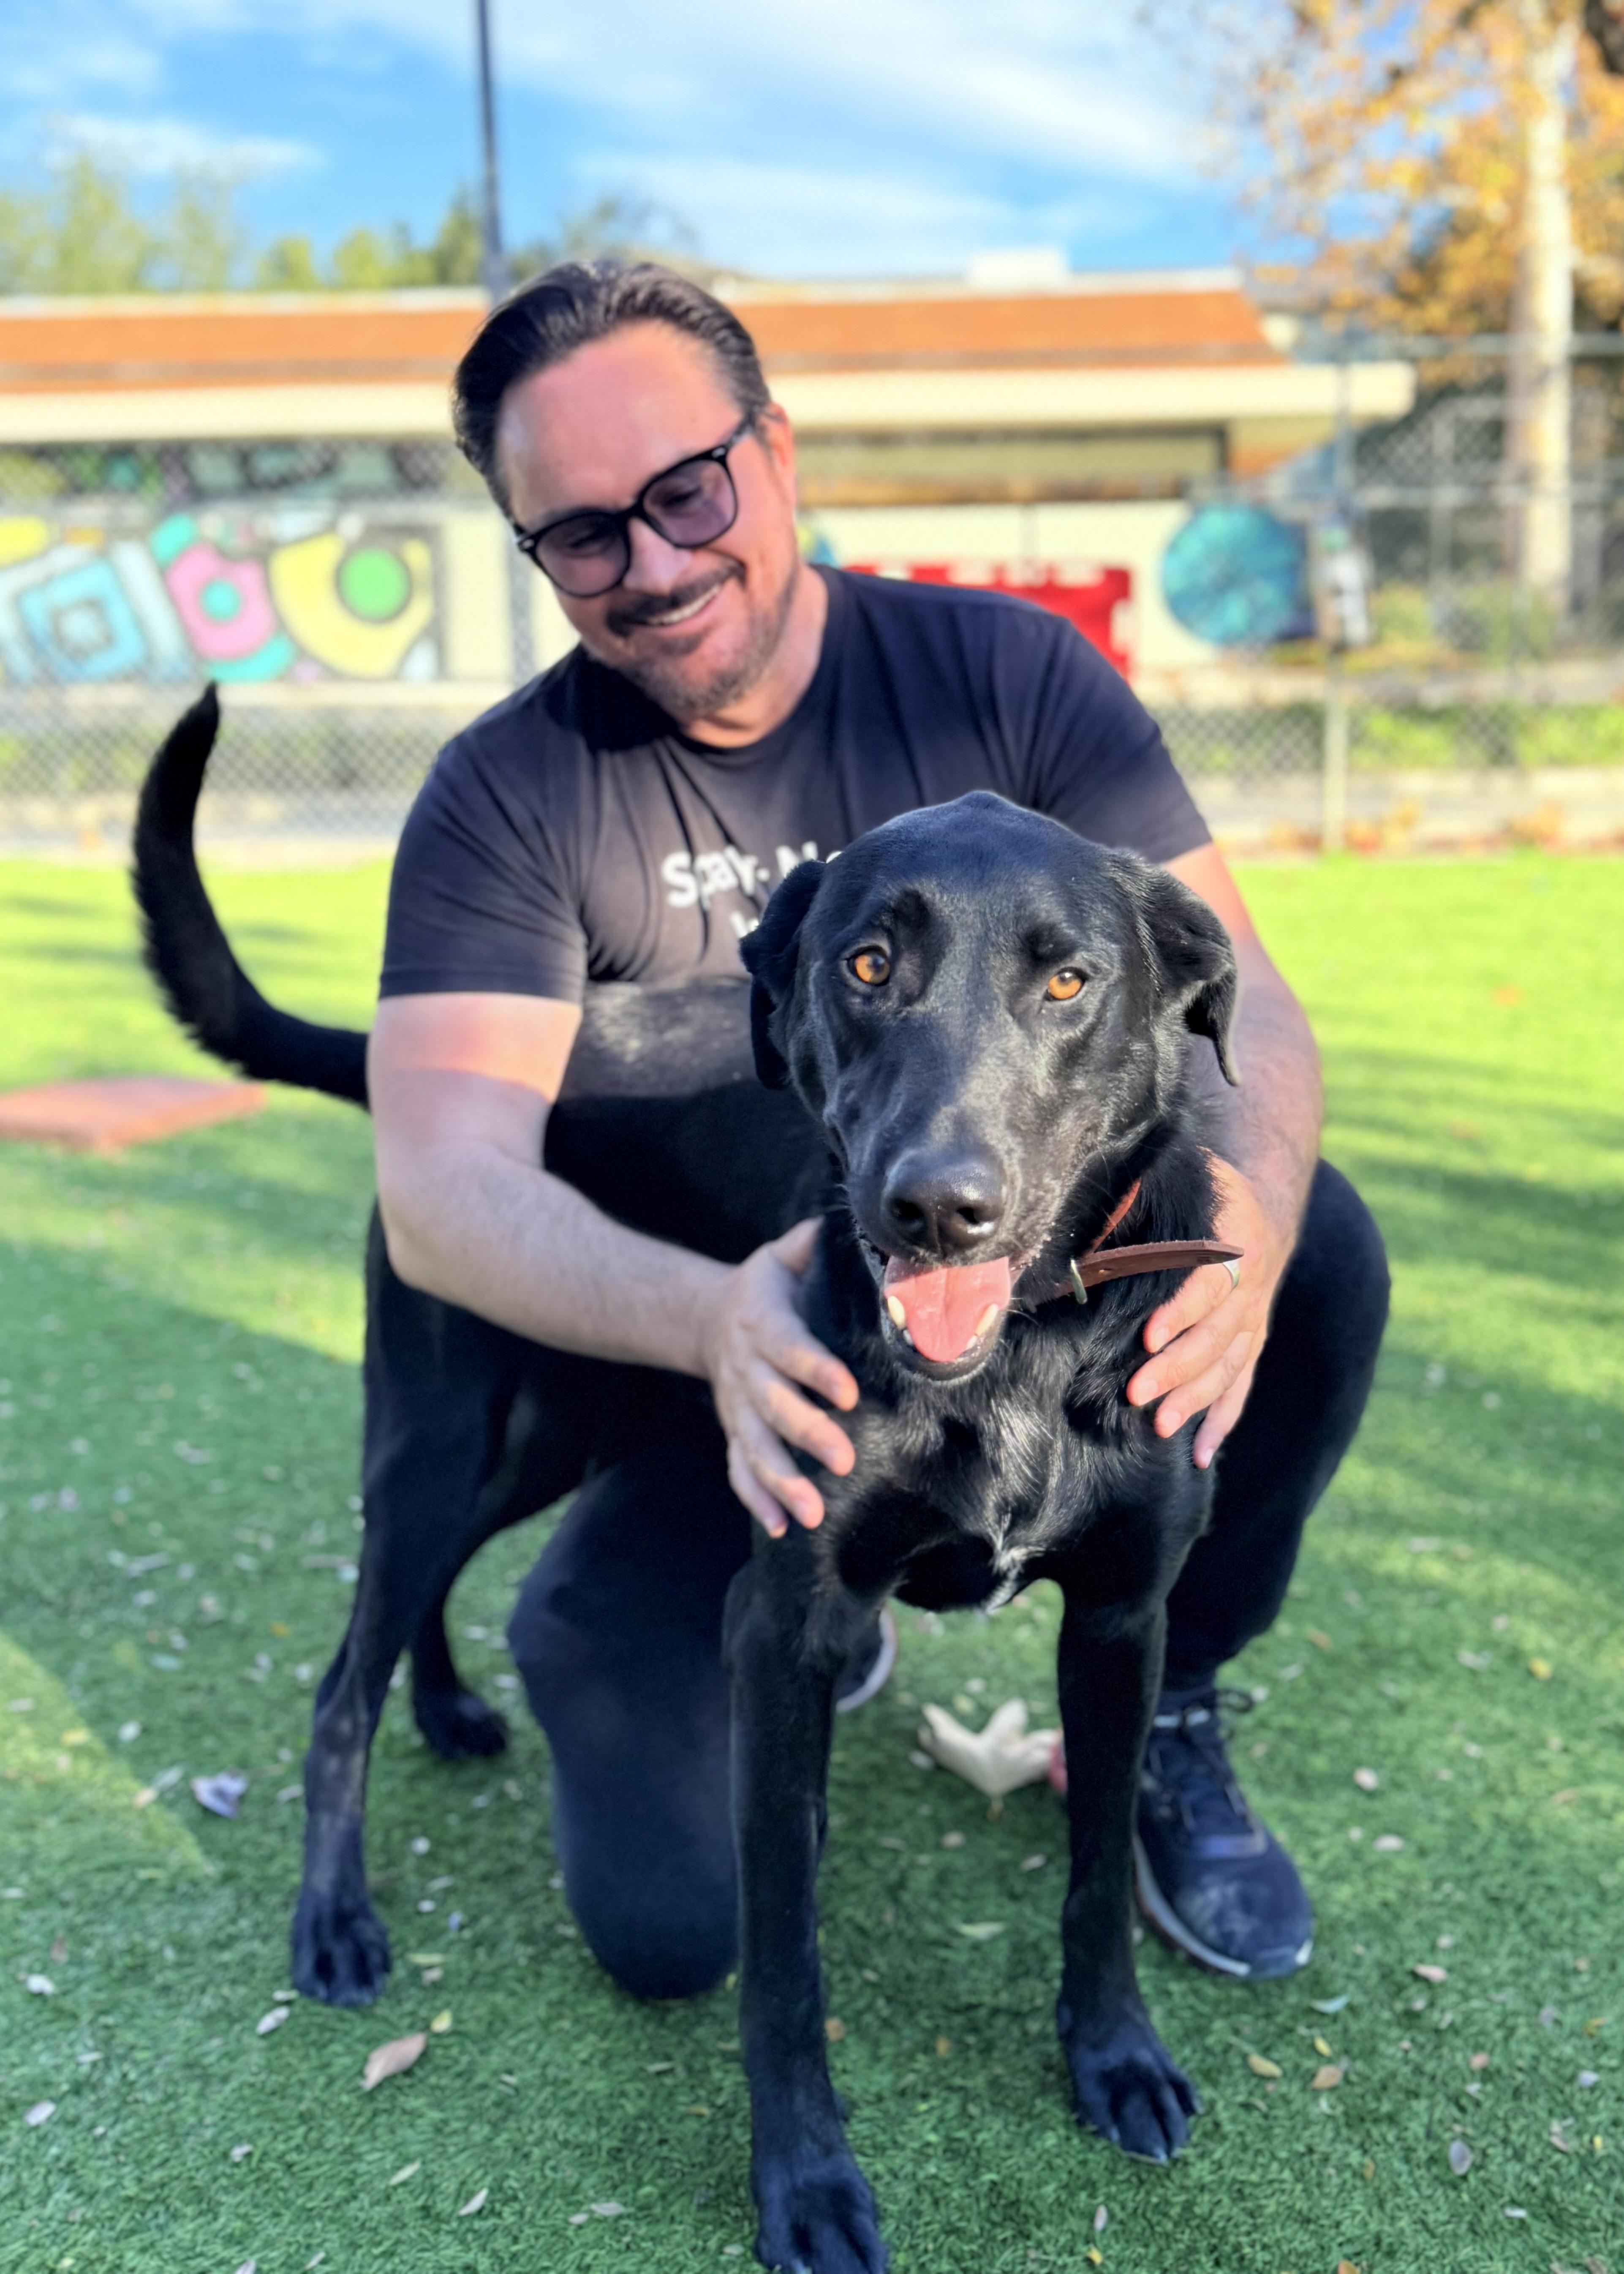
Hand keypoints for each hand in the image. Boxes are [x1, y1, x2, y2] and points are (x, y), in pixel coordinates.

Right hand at [700, 1219, 857, 1536]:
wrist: (706, 1319)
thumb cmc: (764, 1288)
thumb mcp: (781, 1256)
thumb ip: (812, 1244)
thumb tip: (860, 1228)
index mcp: (762, 1323)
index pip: (789, 1347)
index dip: (815, 1369)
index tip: (848, 1391)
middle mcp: (746, 1369)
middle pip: (772, 1406)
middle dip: (806, 1433)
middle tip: (844, 1458)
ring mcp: (737, 1406)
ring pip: (754, 1447)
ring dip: (782, 1481)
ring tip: (811, 1513)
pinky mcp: (734, 1431)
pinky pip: (739, 1470)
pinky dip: (755, 1499)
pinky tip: (778, 1528)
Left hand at [1124, 1157, 1289, 1469]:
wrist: (1261, 1209)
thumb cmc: (1206, 1194)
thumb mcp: (1188, 1179)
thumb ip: (1143, 1197)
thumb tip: (1091, 1219)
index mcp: (1236, 1245)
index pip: (1211, 1284)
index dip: (1182, 1311)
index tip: (1149, 1337)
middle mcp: (1252, 1289)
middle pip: (1216, 1336)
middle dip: (1177, 1368)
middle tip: (1137, 1393)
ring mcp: (1254, 1322)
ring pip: (1227, 1367)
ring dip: (1195, 1399)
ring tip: (1161, 1426)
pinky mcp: (1251, 1346)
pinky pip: (1240, 1387)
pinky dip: (1222, 1421)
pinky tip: (1201, 1453)